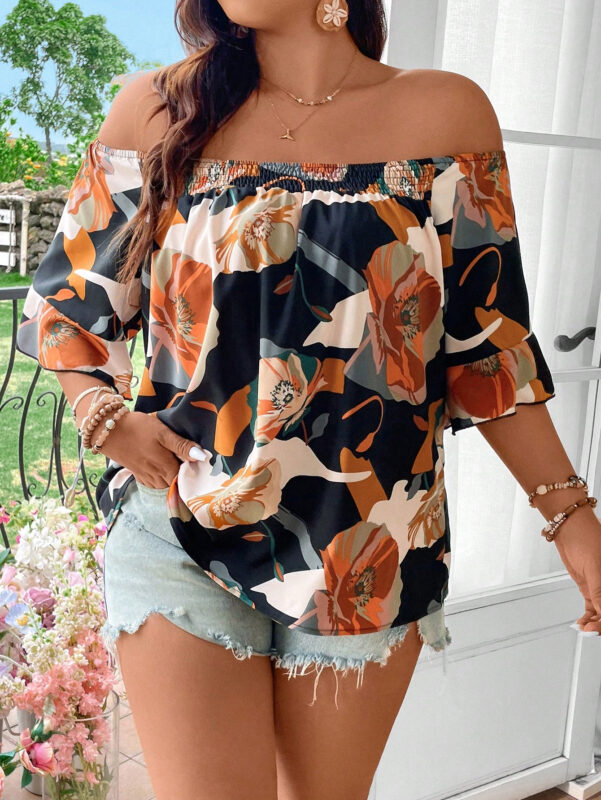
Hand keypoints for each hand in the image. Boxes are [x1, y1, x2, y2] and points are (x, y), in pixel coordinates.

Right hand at [91, 410, 203, 488]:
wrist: (107, 430)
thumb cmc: (137, 428)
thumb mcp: (162, 433)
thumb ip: (182, 446)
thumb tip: (203, 457)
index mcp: (166, 467)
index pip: (187, 478)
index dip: (194, 471)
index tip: (199, 462)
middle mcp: (157, 477)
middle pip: (176, 483)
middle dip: (184, 475)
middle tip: (189, 460)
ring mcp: (146, 477)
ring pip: (165, 484)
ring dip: (172, 477)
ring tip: (176, 462)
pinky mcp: (137, 474)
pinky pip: (153, 483)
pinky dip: (160, 478)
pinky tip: (162, 467)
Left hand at [553, 511, 600, 634]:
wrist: (568, 527)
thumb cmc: (585, 537)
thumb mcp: (595, 568)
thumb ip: (600, 592)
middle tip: (591, 630)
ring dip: (594, 623)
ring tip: (585, 628)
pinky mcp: (591, 587)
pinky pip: (594, 607)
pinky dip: (589, 617)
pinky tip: (583, 623)